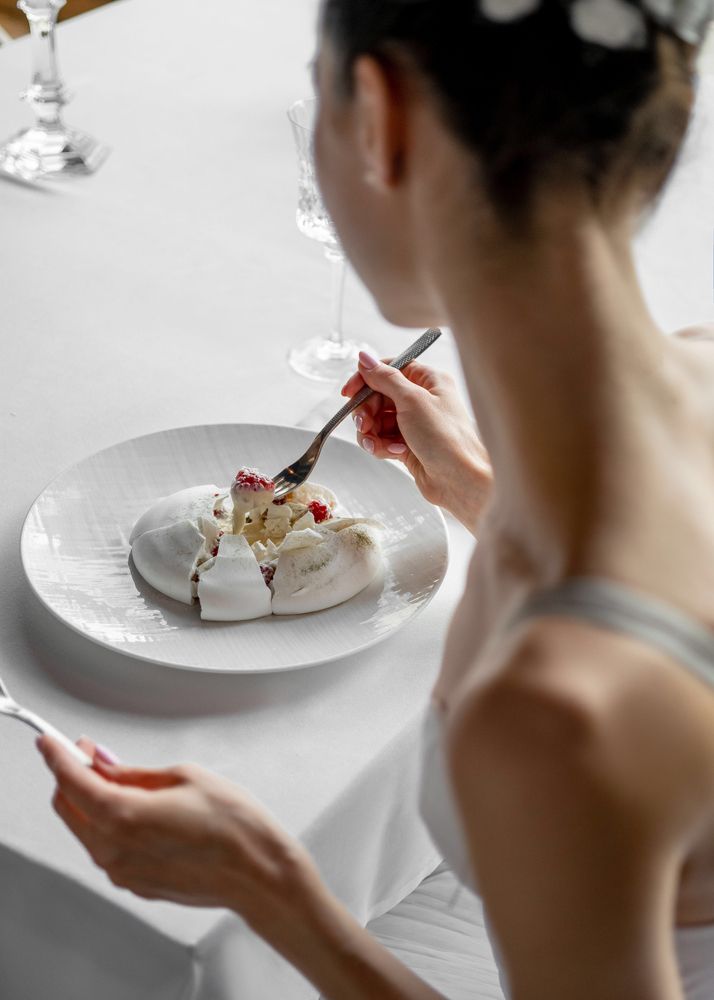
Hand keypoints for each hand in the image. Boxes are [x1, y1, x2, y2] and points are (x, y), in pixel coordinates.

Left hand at [36, 735, 317, 935]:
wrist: (257, 872)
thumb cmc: (233, 825)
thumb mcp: (183, 776)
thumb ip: (133, 773)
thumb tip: (104, 764)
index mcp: (122, 816)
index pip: (70, 780)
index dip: (58, 754)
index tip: (52, 741)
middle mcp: (113, 849)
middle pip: (68, 807)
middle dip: (72, 775)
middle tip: (90, 753)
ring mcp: (121, 871)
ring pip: (84, 828)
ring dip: (89, 800)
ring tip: (117, 777)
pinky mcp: (134, 883)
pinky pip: (104, 848)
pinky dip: (106, 824)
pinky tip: (132, 807)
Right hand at [342, 352, 491, 533]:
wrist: (461, 480)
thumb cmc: (446, 438)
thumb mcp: (412, 400)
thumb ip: (385, 378)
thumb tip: (364, 359)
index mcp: (428, 381)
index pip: (388, 370)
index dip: (366, 380)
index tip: (348, 393)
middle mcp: (422, 400)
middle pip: (378, 397)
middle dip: (367, 412)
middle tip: (364, 424)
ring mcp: (415, 424)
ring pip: (377, 421)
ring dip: (371, 433)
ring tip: (376, 444)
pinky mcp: (409, 445)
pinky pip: (383, 440)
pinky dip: (380, 446)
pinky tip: (391, 452)